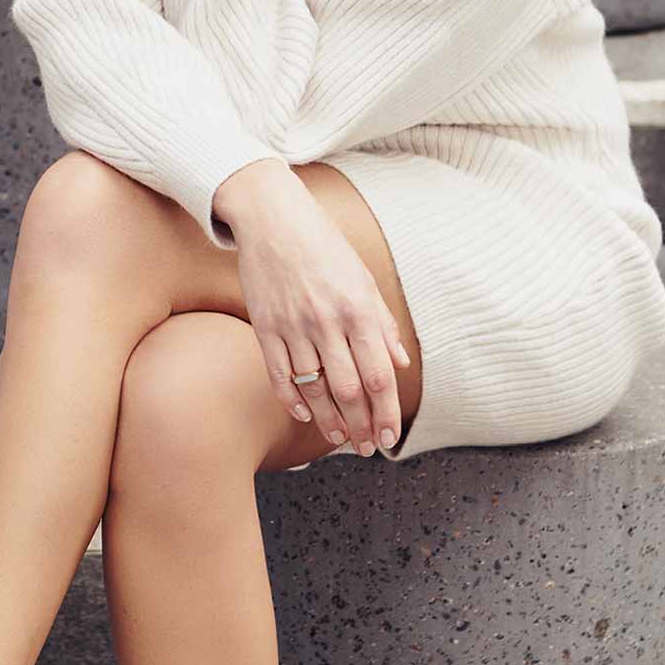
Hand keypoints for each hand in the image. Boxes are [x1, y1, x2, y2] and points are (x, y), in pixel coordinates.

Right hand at [224, 172, 410, 454]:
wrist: (272, 217)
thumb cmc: (323, 245)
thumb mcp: (363, 279)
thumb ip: (382, 324)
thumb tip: (400, 363)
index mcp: (358, 309)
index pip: (378, 375)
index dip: (387, 412)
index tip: (391, 436)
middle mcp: (327, 321)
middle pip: (348, 389)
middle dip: (361, 424)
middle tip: (367, 446)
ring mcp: (293, 326)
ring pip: (314, 387)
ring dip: (329, 419)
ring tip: (340, 438)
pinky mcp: (265, 326)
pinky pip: (279, 373)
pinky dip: (291, 399)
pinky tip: (303, 415)